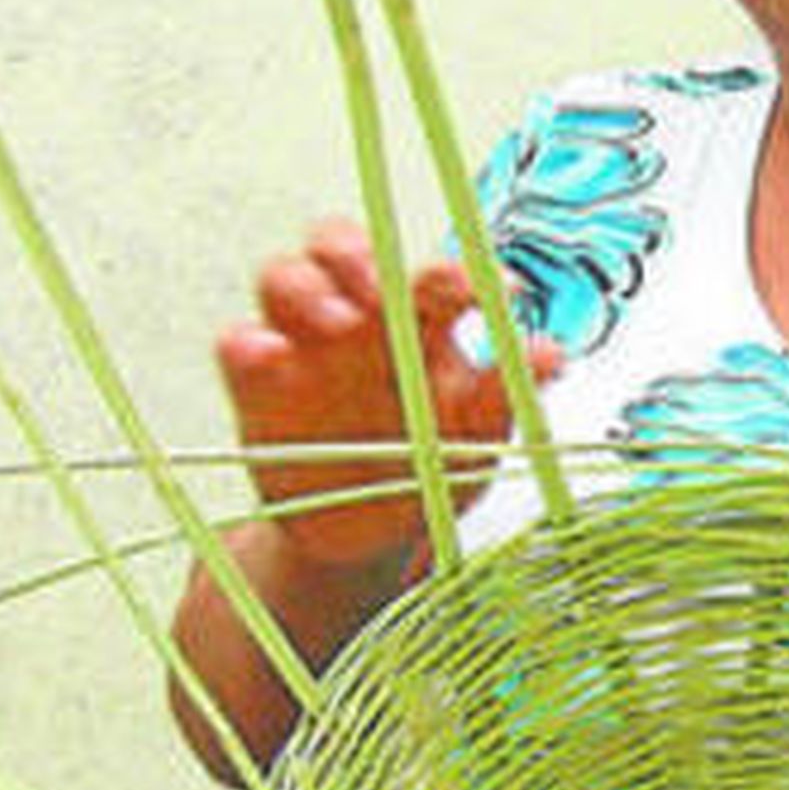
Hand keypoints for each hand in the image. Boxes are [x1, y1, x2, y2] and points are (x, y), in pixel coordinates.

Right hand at [216, 217, 560, 570]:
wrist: (366, 540)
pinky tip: (268, 356)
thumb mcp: (473, 444)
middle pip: (341, 249)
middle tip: (377, 288)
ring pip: (284, 278)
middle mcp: (359, 320)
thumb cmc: (427, 473)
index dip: (455, 275)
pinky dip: (247, 343)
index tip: (479, 293)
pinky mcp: (257, 384)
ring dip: (304, 287)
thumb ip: (504, 397)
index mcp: (422, 324)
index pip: (432, 277)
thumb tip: (550, 354)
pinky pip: (238, 345)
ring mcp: (303, 346)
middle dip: (356, 254)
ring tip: (332, 320)